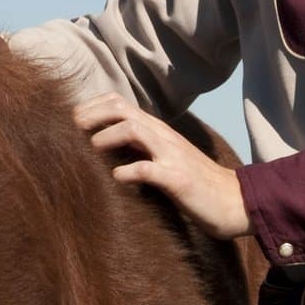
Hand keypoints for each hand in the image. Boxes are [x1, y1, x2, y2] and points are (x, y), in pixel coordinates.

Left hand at [72, 93, 252, 239]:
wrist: (234, 202)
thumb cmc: (194, 182)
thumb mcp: (163, 157)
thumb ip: (139, 147)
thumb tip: (102, 144)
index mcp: (157, 130)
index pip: (119, 102)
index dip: (91, 107)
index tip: (70, 121)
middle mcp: (163, 136)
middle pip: (121, 108)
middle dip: (91, 115)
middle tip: (70, 131)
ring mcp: (172, 155)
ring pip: (134, 129)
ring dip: (106, 137)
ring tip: (90, 151)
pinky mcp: (178, 179)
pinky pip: (148, 169)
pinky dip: (127, 172)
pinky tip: (116, 179)